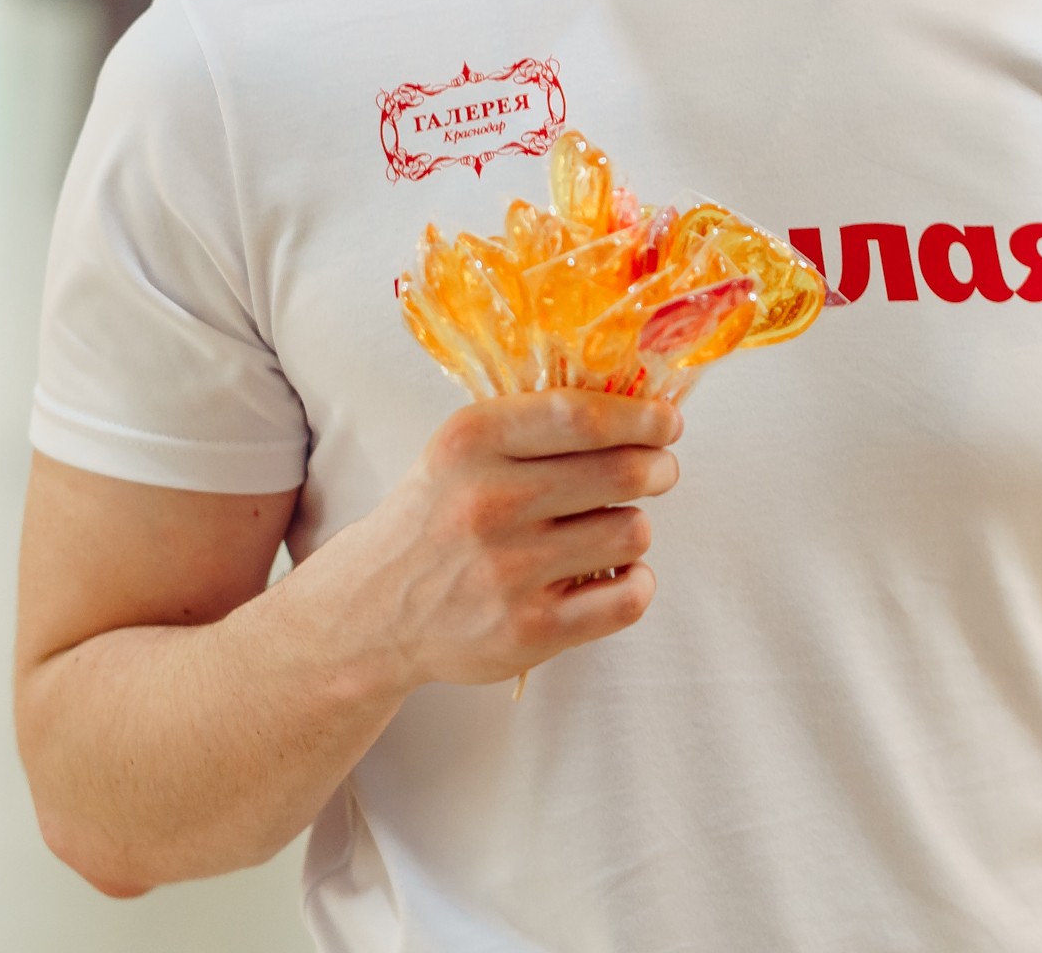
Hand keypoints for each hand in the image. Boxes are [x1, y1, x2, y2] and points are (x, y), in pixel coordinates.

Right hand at [317, 391, 679, 689]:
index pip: (581, 417)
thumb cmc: (438, 515)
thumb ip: (538, 425)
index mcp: (471, 442)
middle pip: (622, 472)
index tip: (668, 422)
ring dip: (633, 527)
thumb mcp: (463, 450)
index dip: (641, 416)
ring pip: (631, 531)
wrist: (373, 609)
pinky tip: (615, 575)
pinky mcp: (529, 631)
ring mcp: (509, 572)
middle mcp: (488, 503)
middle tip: (659, 470)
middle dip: (658, 467)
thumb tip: (642, 409)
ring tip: (606, 529)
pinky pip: (628, 598)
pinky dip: (637, 582)